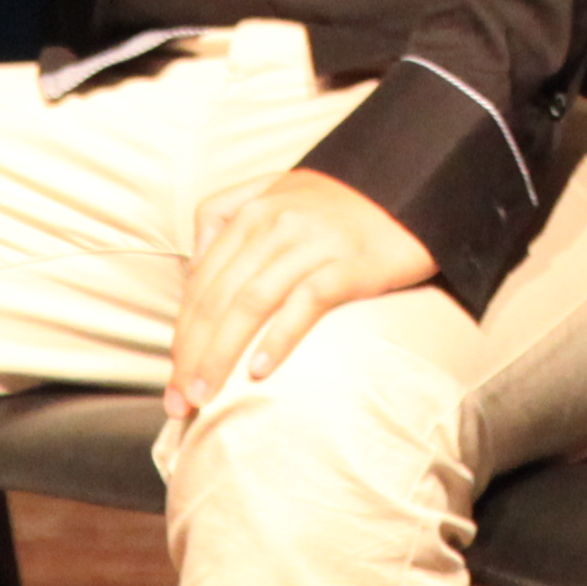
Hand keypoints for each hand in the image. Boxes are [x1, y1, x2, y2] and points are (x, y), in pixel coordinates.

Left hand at [163, 171, 436, 422]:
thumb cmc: (343, 201)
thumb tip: (192, 264)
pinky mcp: (347, 263)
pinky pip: (302, 304)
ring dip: (219, 356)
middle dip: (190, 355)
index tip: (172, 377)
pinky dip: (276, 340)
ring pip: (248, 304)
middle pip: (216, 297)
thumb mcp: (279, 190)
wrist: (414, 183)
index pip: (201, 281)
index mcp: (252, 209)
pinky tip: (259, 372)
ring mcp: (310, 242)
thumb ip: (230, 214)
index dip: (181, 333)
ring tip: (204, 396)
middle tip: (178, 402)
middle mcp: (274, 223)